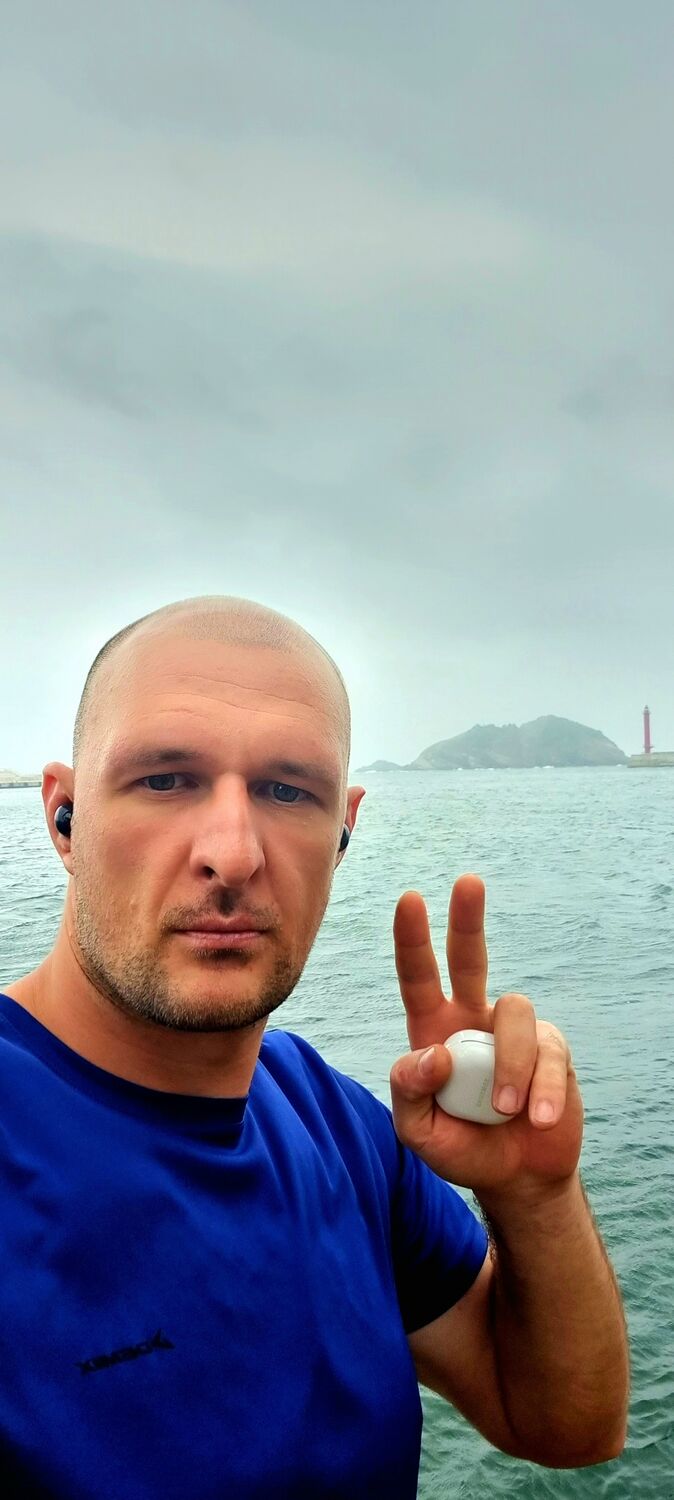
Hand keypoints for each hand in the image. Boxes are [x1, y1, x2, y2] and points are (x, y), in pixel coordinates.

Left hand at [389, 874, 583, 1199]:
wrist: (518, 1177)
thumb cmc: (462, 1147)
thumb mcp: (419, 1131)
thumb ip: (410, 1093)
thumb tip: (432, 1053)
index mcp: (434, 1031)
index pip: (418, 978)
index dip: (412, 939)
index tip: (409, 899)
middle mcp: (473, 1019)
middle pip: (471, 957)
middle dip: (468, 918)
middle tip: (467, 882)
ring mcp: (514, 1031)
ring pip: (514, 1015)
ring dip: (508, 1067)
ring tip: (504, 1109)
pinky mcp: (552, 1050)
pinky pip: (549, 1054)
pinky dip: (542, 1089)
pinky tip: (539, 1118)